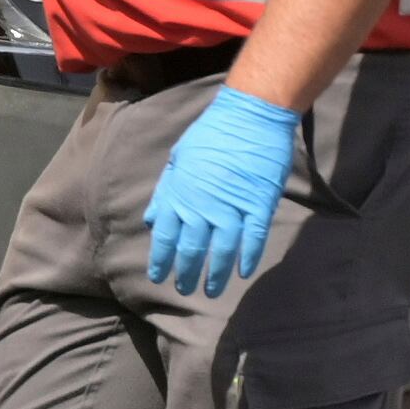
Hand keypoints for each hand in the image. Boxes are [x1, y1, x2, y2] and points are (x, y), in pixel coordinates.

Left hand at [144, 85, 300, 297]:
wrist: (250, 117)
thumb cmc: (211, 134)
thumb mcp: (177, 159)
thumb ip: (165, 192)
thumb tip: (150, 219)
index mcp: (180, 195)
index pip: (165, 237)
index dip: (161, 260)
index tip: (158, 277)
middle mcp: (202, 207)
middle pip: (192, 249)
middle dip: (186, 273)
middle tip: (185, 291)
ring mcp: (233, 207)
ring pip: (222, 250)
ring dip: (215, 274)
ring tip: (211, 291)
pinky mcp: (259, 205)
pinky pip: (253, 238)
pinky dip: (248, 257)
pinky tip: (244, 272)